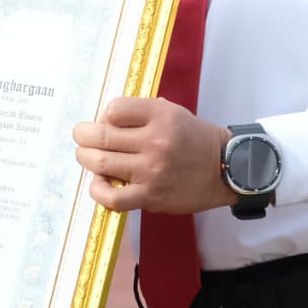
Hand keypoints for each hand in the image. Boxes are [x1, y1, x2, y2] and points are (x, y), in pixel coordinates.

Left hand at [71, 96, 236, 215]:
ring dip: (86, 159)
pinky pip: (113, 198)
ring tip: (88, 157)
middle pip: (101, 136)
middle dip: (83, 135)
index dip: (104, 115)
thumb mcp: (171, 112)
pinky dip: (98, 190)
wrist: (225, 168)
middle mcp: (156, 141)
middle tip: (82, 136)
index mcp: (160, 115)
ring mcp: (152, 170)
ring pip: (101, 163)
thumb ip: (139, 113)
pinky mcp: (151, 196)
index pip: (113, 109)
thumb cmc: (193, 139)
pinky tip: (98, 184)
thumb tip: (101, 121)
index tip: (107, 121)